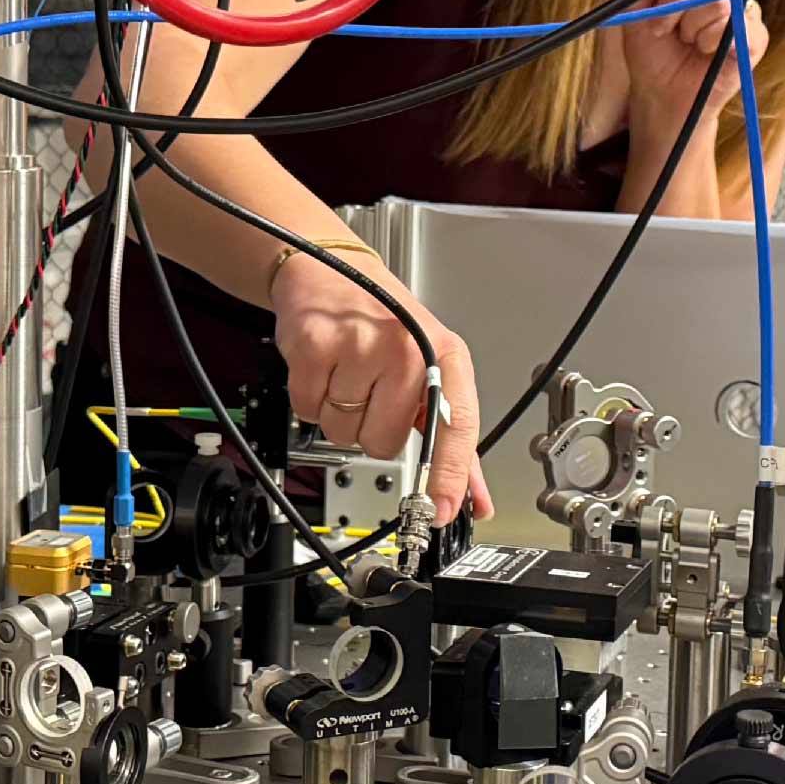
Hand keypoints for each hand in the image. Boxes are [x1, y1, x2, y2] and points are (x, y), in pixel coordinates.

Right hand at [269, 247, 492, 525]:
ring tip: (348, 374)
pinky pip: (310, 411)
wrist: (330, 271)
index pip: (457, 427)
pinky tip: (324, 368)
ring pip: (345, 432)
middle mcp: (407, 348)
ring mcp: (359, 346)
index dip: (451, 476)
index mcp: (446, 355)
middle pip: (386, 443)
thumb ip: (454, 439)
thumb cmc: (385, 322)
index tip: (441, 511)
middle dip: (372, 428)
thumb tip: (474, 498)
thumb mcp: (432, 368)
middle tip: (372, 390)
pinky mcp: (314, 347)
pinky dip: (311, 399)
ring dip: (341, 414)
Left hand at [620, 0, 764, 147]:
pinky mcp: (757, 37)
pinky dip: (714, 43)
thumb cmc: (653, 52)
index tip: (657, 9)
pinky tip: (708, 52)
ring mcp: (744, 11)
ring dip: (695, 30)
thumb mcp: (635, 9)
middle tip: (669, 29)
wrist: (663, 93)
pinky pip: (740, 29)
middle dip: (680, 8)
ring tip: (689, 42)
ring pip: (721, 3)